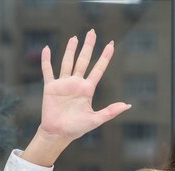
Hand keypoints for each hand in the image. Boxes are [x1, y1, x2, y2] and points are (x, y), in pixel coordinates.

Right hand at [38, 29, 130, 144]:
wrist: (58, 133)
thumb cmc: (77, 128)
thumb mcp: (96, 119)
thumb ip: (110, 111)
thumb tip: (127, 105)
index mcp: (87, 89)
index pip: (98, 69)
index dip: (104, 57)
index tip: (111, 45)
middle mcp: (76, 84)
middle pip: (83, 60)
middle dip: (88, 46)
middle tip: (92, 32)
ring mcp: (63, 84)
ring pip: (67, 62)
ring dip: (70, 50)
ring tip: (75, 38)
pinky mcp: (50, 87)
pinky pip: (48, 71)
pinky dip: (46, 60)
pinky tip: (47, 49)